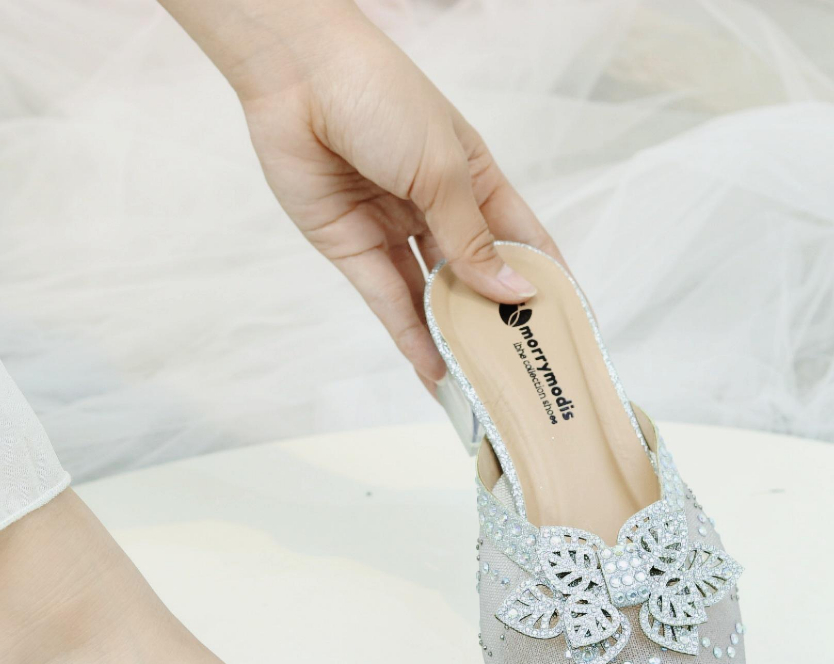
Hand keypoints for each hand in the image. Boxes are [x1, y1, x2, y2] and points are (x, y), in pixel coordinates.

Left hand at [161, 0, 561, 389]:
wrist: (298, 78)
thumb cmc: (383, 100)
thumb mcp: (443, 170)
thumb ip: (472, 238)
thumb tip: (513, 291)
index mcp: (474, 178)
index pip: (520, 239)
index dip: (543, 280)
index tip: (566, 325)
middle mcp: (436, 208)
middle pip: (474, 276)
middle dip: (495, 321)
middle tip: (520, 370)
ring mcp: (394, 230)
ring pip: (432, 296)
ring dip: (453, 337)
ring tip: (479, 383)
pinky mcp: (353, 248)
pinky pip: (388, 300)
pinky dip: (411, 335)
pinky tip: (435, 368)